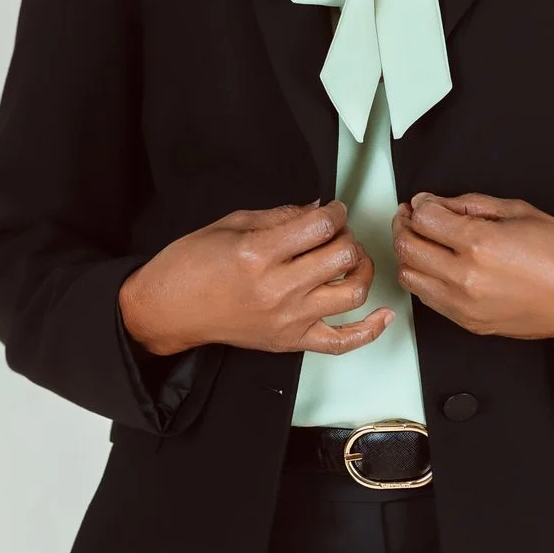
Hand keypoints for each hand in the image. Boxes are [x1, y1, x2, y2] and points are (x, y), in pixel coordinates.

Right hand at [119, 200, 393, 356]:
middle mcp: (277, 288)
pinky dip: (369, 330)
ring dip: (361, 269)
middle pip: (342, 256)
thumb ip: (279, 216)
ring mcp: (287, 319)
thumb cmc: (190, 265)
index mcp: (258, 253)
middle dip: (346, 236)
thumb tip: (317, 209)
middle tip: (335, 232)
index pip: (319, 225)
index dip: (334, 211)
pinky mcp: (290, 341)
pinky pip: (341, 343)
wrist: (168, 311)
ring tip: (350, 259)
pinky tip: (385, 315)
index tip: (332, 209)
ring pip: (351, 293)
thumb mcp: (230, 224)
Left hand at [393, 192, 553, 344]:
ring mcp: (465, 306)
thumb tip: (434, 203)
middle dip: (405, 226)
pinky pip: (428, 300)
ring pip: (409, 277)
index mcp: (480, 244)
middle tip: (413, 217)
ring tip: (425, 241)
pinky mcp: (470, 324)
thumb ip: (469, 206)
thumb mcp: (518, 211)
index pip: (422, 220)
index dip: (418, 205)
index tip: (422, 202)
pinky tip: (438, 266)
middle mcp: (466, 277)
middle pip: (408, 248)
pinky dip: (424, 280)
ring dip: (410, 255)